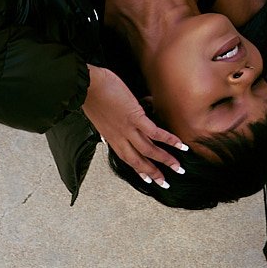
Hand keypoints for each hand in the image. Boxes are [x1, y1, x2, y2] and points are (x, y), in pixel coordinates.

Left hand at [82, 65, 188, 187]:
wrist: (87, 85)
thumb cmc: (92, 96)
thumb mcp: (99, 117)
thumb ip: (109, 125)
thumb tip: (116, 126)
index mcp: (111, 138)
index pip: (127, 159)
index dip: (138, 170)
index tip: (148, 180)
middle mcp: (119, 138)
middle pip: (139, 160)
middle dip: (154, 172)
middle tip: (166, 182)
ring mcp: (127, 129)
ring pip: (149, 150)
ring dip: (165, 160)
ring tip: (178, 167)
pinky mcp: (135, 117)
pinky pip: (154, 132)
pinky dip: (168, 139)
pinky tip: (179, 144)